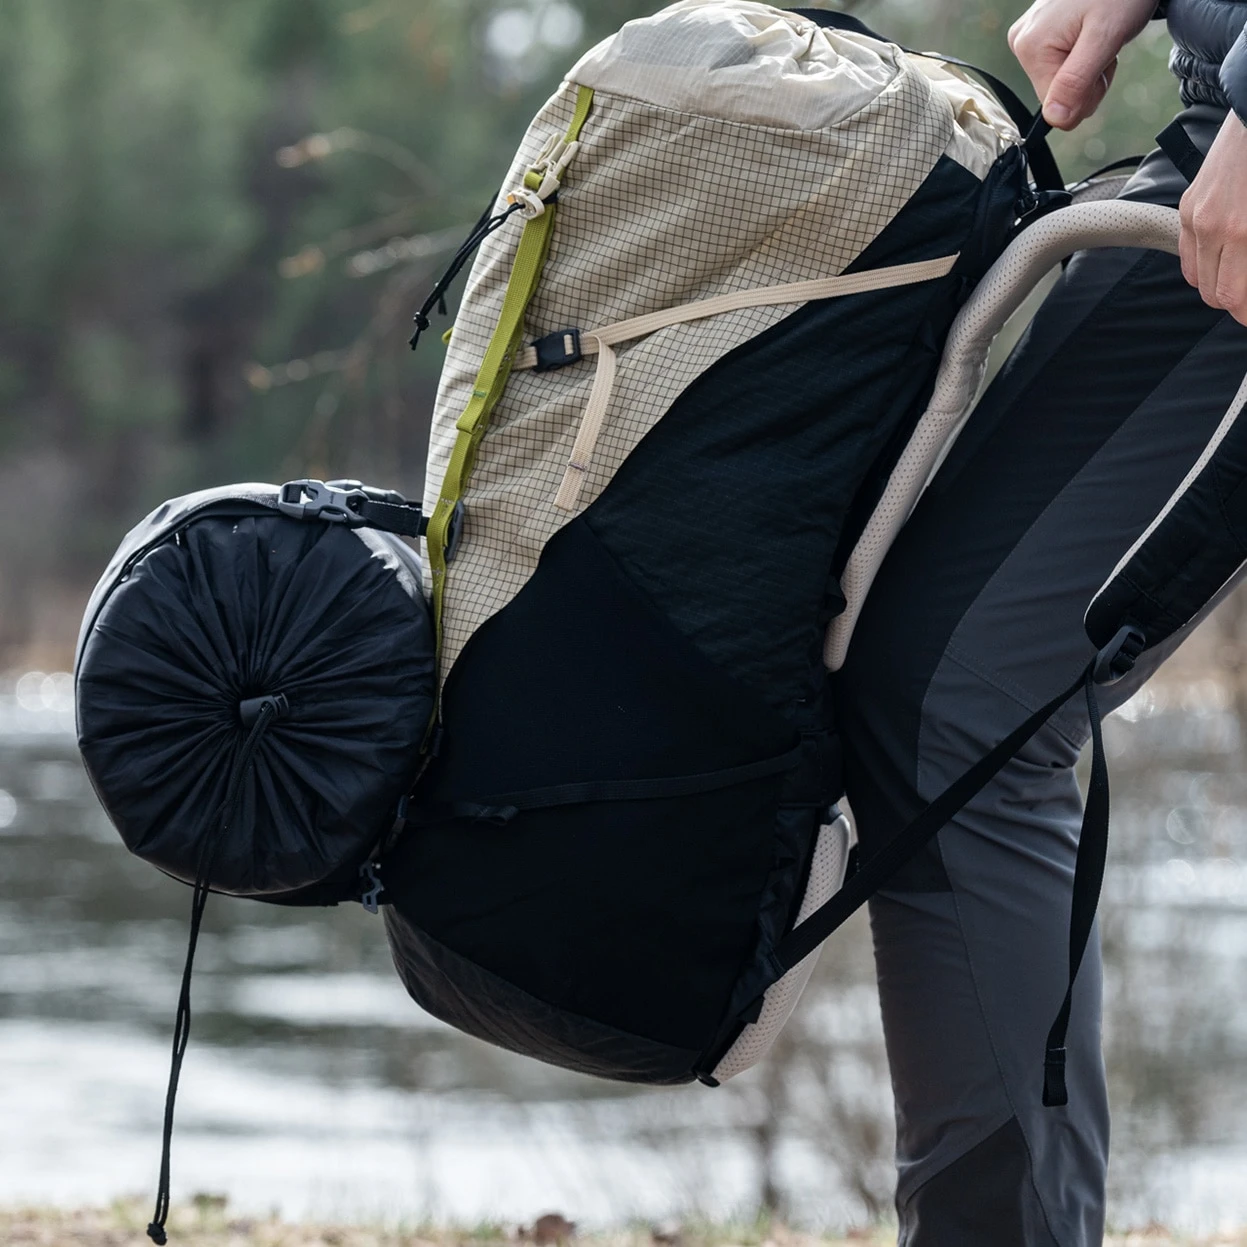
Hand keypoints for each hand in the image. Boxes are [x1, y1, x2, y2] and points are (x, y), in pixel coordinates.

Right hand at [1008, 0, 1155, 129]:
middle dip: (1088, 79)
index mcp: (1031, 48)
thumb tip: (1055, 120)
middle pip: (1057, 96)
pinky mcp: (1041, 33)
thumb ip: (1077, 81)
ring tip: (1101, 34)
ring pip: (1062, 82)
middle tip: (1105, 46)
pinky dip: (1085, 54)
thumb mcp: (1105, 37)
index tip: (1103, 62)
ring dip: (1089, 66)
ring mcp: (1030, 37)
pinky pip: (1062, 63)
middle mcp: (1022, 43)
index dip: (1086, 93)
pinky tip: (1093, 31)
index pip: (1054, 107)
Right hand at [1179, 112, 1246, 326]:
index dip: (1245, 313)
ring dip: (1220, 287)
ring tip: (1240, 278)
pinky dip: (1204, 265)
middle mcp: (1215, 228)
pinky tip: (1224, 257)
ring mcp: (1195, 217)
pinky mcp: (1187, 206)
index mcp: (1243, 232)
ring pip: (1199, 281)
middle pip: (1216, 296)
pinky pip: (1189, 254)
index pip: (1235, 298)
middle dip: (1236, 304)